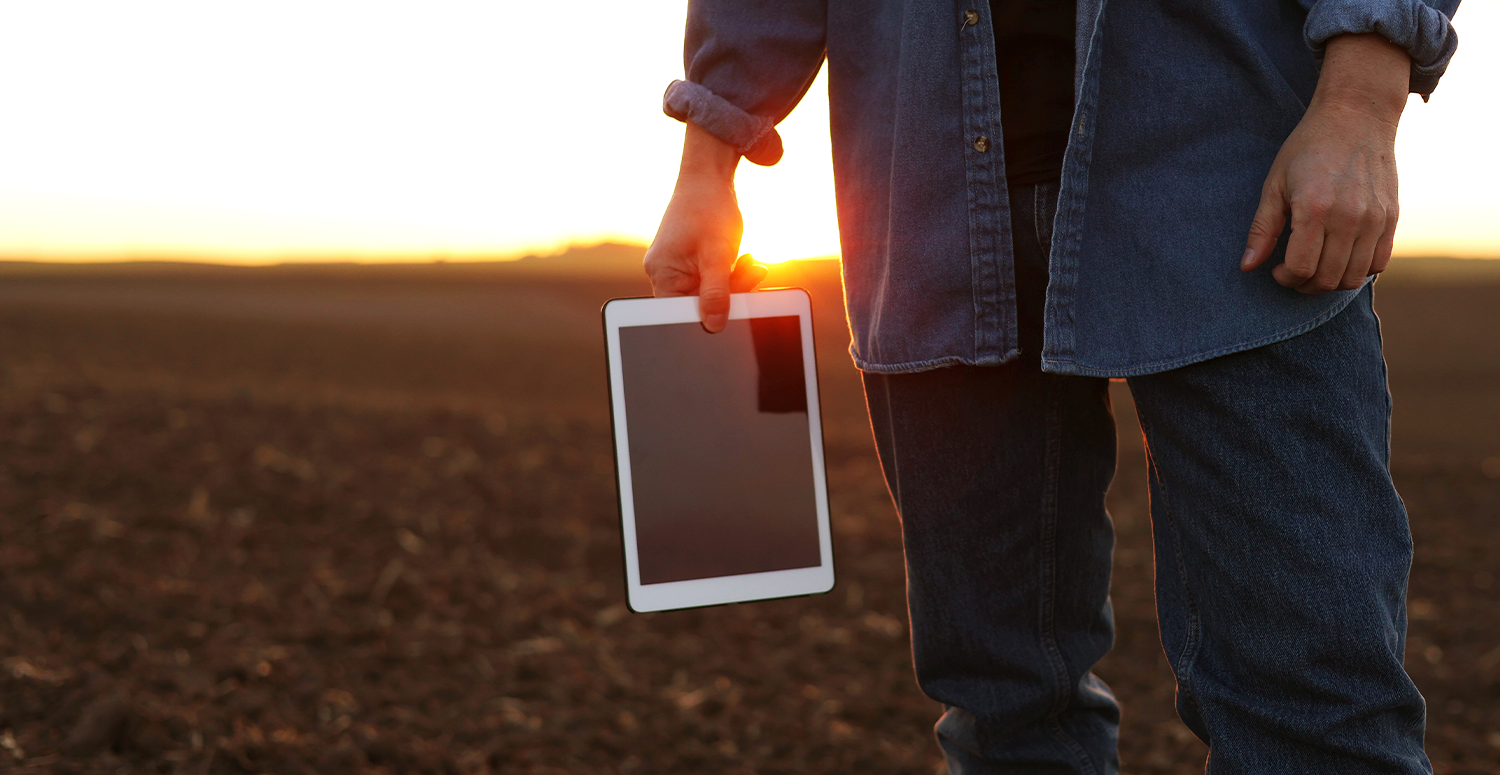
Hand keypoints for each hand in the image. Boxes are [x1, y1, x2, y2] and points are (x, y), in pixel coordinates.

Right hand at [644, 123, 767, 331]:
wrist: (710, 176)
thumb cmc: (709, 207)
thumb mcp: (718, 254)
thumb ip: (716, 292)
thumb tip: (713, 326)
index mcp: (662, 273)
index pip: (679, 313)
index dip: (707, 316)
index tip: (734, 309)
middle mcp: (664, 273)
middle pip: (697, 304)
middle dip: (729, 294)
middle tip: (753, 274)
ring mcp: (677, 268)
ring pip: (709, 292)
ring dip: (735, 283)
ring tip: (750, 263)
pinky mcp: (690, 263)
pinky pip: (711, 280)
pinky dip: (731, 274)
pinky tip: (744, 260)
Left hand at [1242, 33, 1411, 292]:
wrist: (1356, 116)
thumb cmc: (1308, 148)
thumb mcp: (1275, 184)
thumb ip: (1263, 229)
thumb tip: (1247, 266)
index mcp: (1315, 208)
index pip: (1301, 269)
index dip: (1285, 278)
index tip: (1277, 270)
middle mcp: (1349, 216)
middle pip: (1327, 279)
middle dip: (1304, 285)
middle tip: (1293, 273)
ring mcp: (1375, 218)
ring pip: (1355, 277)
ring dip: (1331, 282)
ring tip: (1315, 267)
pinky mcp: (1392, 217)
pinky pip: (1379, 262)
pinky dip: (1359, 270)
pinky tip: (1340, 257)